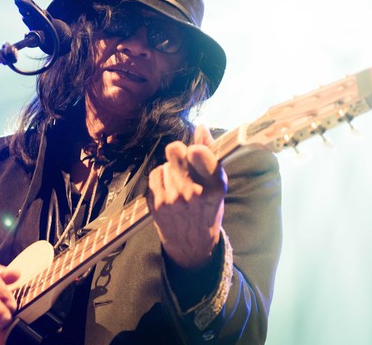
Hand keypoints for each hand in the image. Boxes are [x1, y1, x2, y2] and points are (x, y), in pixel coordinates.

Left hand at [148, 125, 226, 269]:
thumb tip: (201, 126)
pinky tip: (168, 189)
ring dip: (171, 169)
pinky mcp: (156, 203)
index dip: (195, 148)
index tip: (196, 152)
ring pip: (165, 163)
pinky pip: (154, 174)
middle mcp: (194, 192)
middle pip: (175, 150)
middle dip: (178, 152)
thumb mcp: (216, 184)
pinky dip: (160, 178)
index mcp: (215, 186)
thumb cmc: (207, 208)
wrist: (192, 244)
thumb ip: (209, 154)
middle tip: (184, 162)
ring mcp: (173, 199)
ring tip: (179, 184)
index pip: (199, 152)